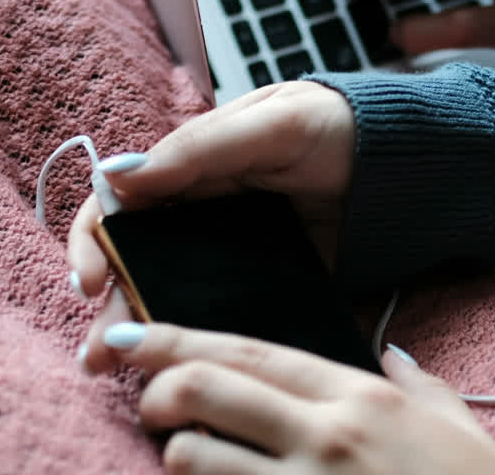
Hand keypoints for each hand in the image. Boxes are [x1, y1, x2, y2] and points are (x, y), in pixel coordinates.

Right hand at [67, 82, 355, 371]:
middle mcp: (199, 213)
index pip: (118, 206)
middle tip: (100, 352)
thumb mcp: (274, 123)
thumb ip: (202, 148)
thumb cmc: (335, 123)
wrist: (404, 158)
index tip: (91, 280)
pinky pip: (226, 311)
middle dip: (111, 306)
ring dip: (146, 330)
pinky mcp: (266, 281)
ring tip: (122, 371)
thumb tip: (118, 176)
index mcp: (188, 166)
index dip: (95, 242)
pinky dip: (204, 337)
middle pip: (135, 262)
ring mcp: (231, 251)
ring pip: (172, 294)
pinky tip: (192, 362)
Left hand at [102, 323, 494, 474]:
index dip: (180, 339)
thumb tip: (390, 351)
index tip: (133, 333)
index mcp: (358, 398)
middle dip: (158, 389)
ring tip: (188, 459)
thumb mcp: (458, 423)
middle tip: (149, 402)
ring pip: (194, 460)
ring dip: (178, 457)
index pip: (249, 353)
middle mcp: (324, 438)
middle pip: (204, 392)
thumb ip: (417, 381)